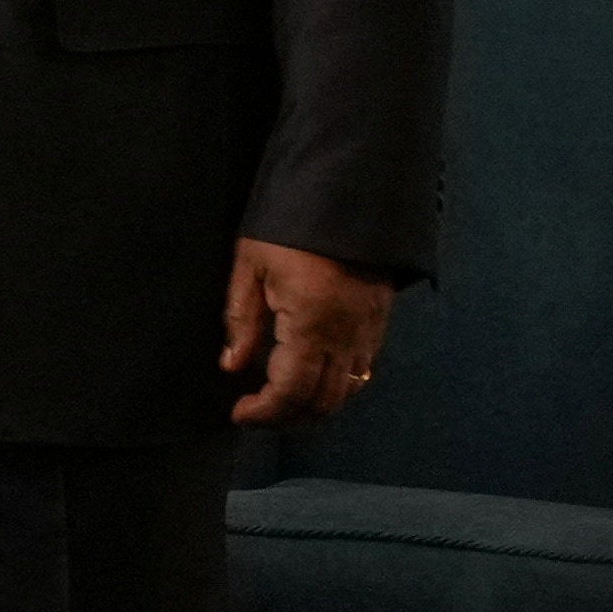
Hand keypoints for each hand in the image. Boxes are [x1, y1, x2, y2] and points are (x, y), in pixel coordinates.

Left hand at [224, 239, 389, 426]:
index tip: (239, 413)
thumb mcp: (252, 265)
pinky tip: (311, 379)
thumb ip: (241, 320)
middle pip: (321, 402)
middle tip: (256, 413)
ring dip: (311, 408)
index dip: (264, 413)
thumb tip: (232, 366)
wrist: (349, 193)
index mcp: (310, 323)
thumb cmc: (290, 225)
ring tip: (280, 402)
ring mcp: (368, 332)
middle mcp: (345, 336)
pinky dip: (335, 388)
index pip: (290, 391)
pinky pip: (361, 374)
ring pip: (345, 394)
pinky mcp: (379, 323)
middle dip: (285, 418)